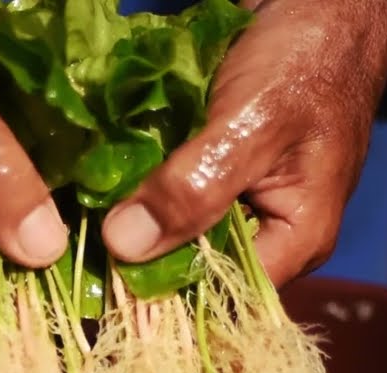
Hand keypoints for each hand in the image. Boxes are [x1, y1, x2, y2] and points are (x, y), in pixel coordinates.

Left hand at [101, 0, 386, 284]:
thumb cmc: (306, 59)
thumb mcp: (249, 126)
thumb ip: (193, 190)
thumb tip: (123, 247)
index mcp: (296, 240)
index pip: (221, 298)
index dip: (163, 299)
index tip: (100, 289)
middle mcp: (271, 232)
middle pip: (195, 269)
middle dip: (141, 257)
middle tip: (80, 248)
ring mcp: (243, 199)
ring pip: (176, 230)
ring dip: (133, 221)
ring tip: (81, 218)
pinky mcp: (218, 169)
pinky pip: (172, 194)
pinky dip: (141, 187)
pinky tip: (101, 183)